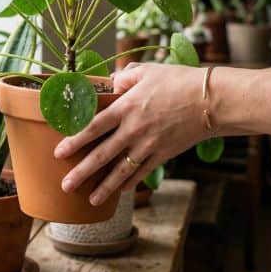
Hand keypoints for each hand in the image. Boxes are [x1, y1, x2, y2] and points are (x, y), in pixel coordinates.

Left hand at [54, 63, 208, 205]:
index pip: (92, 127)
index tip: (58, 153)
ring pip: (121, 170)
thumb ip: (124, 76)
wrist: (212, 100)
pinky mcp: (164, 154)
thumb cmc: (179, 81)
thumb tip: (111, 82)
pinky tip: (120, 192)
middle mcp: (133, 129)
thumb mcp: (147, 71)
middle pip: (101, 154)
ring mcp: (149, 145)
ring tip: (90, 200)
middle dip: (81, 172)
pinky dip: (130, 183)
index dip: (74, 141)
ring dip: (105, 187)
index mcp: (125, 107)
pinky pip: (143, 172)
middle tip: (65, 185)